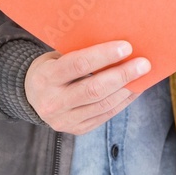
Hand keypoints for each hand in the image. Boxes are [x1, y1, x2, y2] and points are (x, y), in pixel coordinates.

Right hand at [25, 41, 149, 134]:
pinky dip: (122, 101)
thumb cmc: (51, 68)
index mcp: (46, 77)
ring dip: (127, 89)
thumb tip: (117, 46)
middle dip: (122, 75)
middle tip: (143, 64)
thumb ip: (79, 52)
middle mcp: (53, 101)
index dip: (104, 55)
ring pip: (103, 104)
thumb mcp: (56, 56)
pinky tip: (133, 89)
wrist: (32, 96)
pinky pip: (105, 115)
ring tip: (142, 76)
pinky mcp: (77, 129)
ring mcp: (65, 119)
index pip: (78, 64)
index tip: (127, 47)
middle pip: (94, 89)